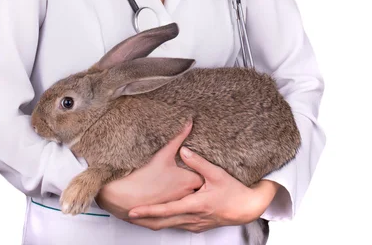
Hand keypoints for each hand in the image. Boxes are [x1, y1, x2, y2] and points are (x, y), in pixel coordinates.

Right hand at [95, 120, 202, 219]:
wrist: (123, 196)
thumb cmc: (144, 175)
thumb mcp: (163, 153)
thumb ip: (179, 137)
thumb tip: (189, 123)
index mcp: (187, 182)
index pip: (204, 177)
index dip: (201, 171)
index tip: (197, 166)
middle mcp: (184, 197)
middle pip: (196, 192)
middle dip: (195, 186)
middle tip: (188, 176)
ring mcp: (174, 210)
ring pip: (186, 206)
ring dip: (184, 199)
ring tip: (177, 189)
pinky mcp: (163, 220)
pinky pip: (172, 218)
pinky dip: (172, 212)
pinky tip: (167, 205)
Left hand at [127, 147, 277, 232]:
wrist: (247, 209)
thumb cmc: (233, 192)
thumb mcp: (217, 174)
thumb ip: (198, 162)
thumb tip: (185, 150)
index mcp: (195, 205)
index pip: (166, 210)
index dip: (149, 211)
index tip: (133, 210)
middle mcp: (192, 218)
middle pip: (163, 222)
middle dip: (145, 219)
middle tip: (128, 214)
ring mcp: (195, 224)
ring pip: (169, 225)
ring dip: (153, 221)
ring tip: (138, 215)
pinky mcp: (197, 225)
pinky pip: (177, 225)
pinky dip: (165, 222)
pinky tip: (159, 218)